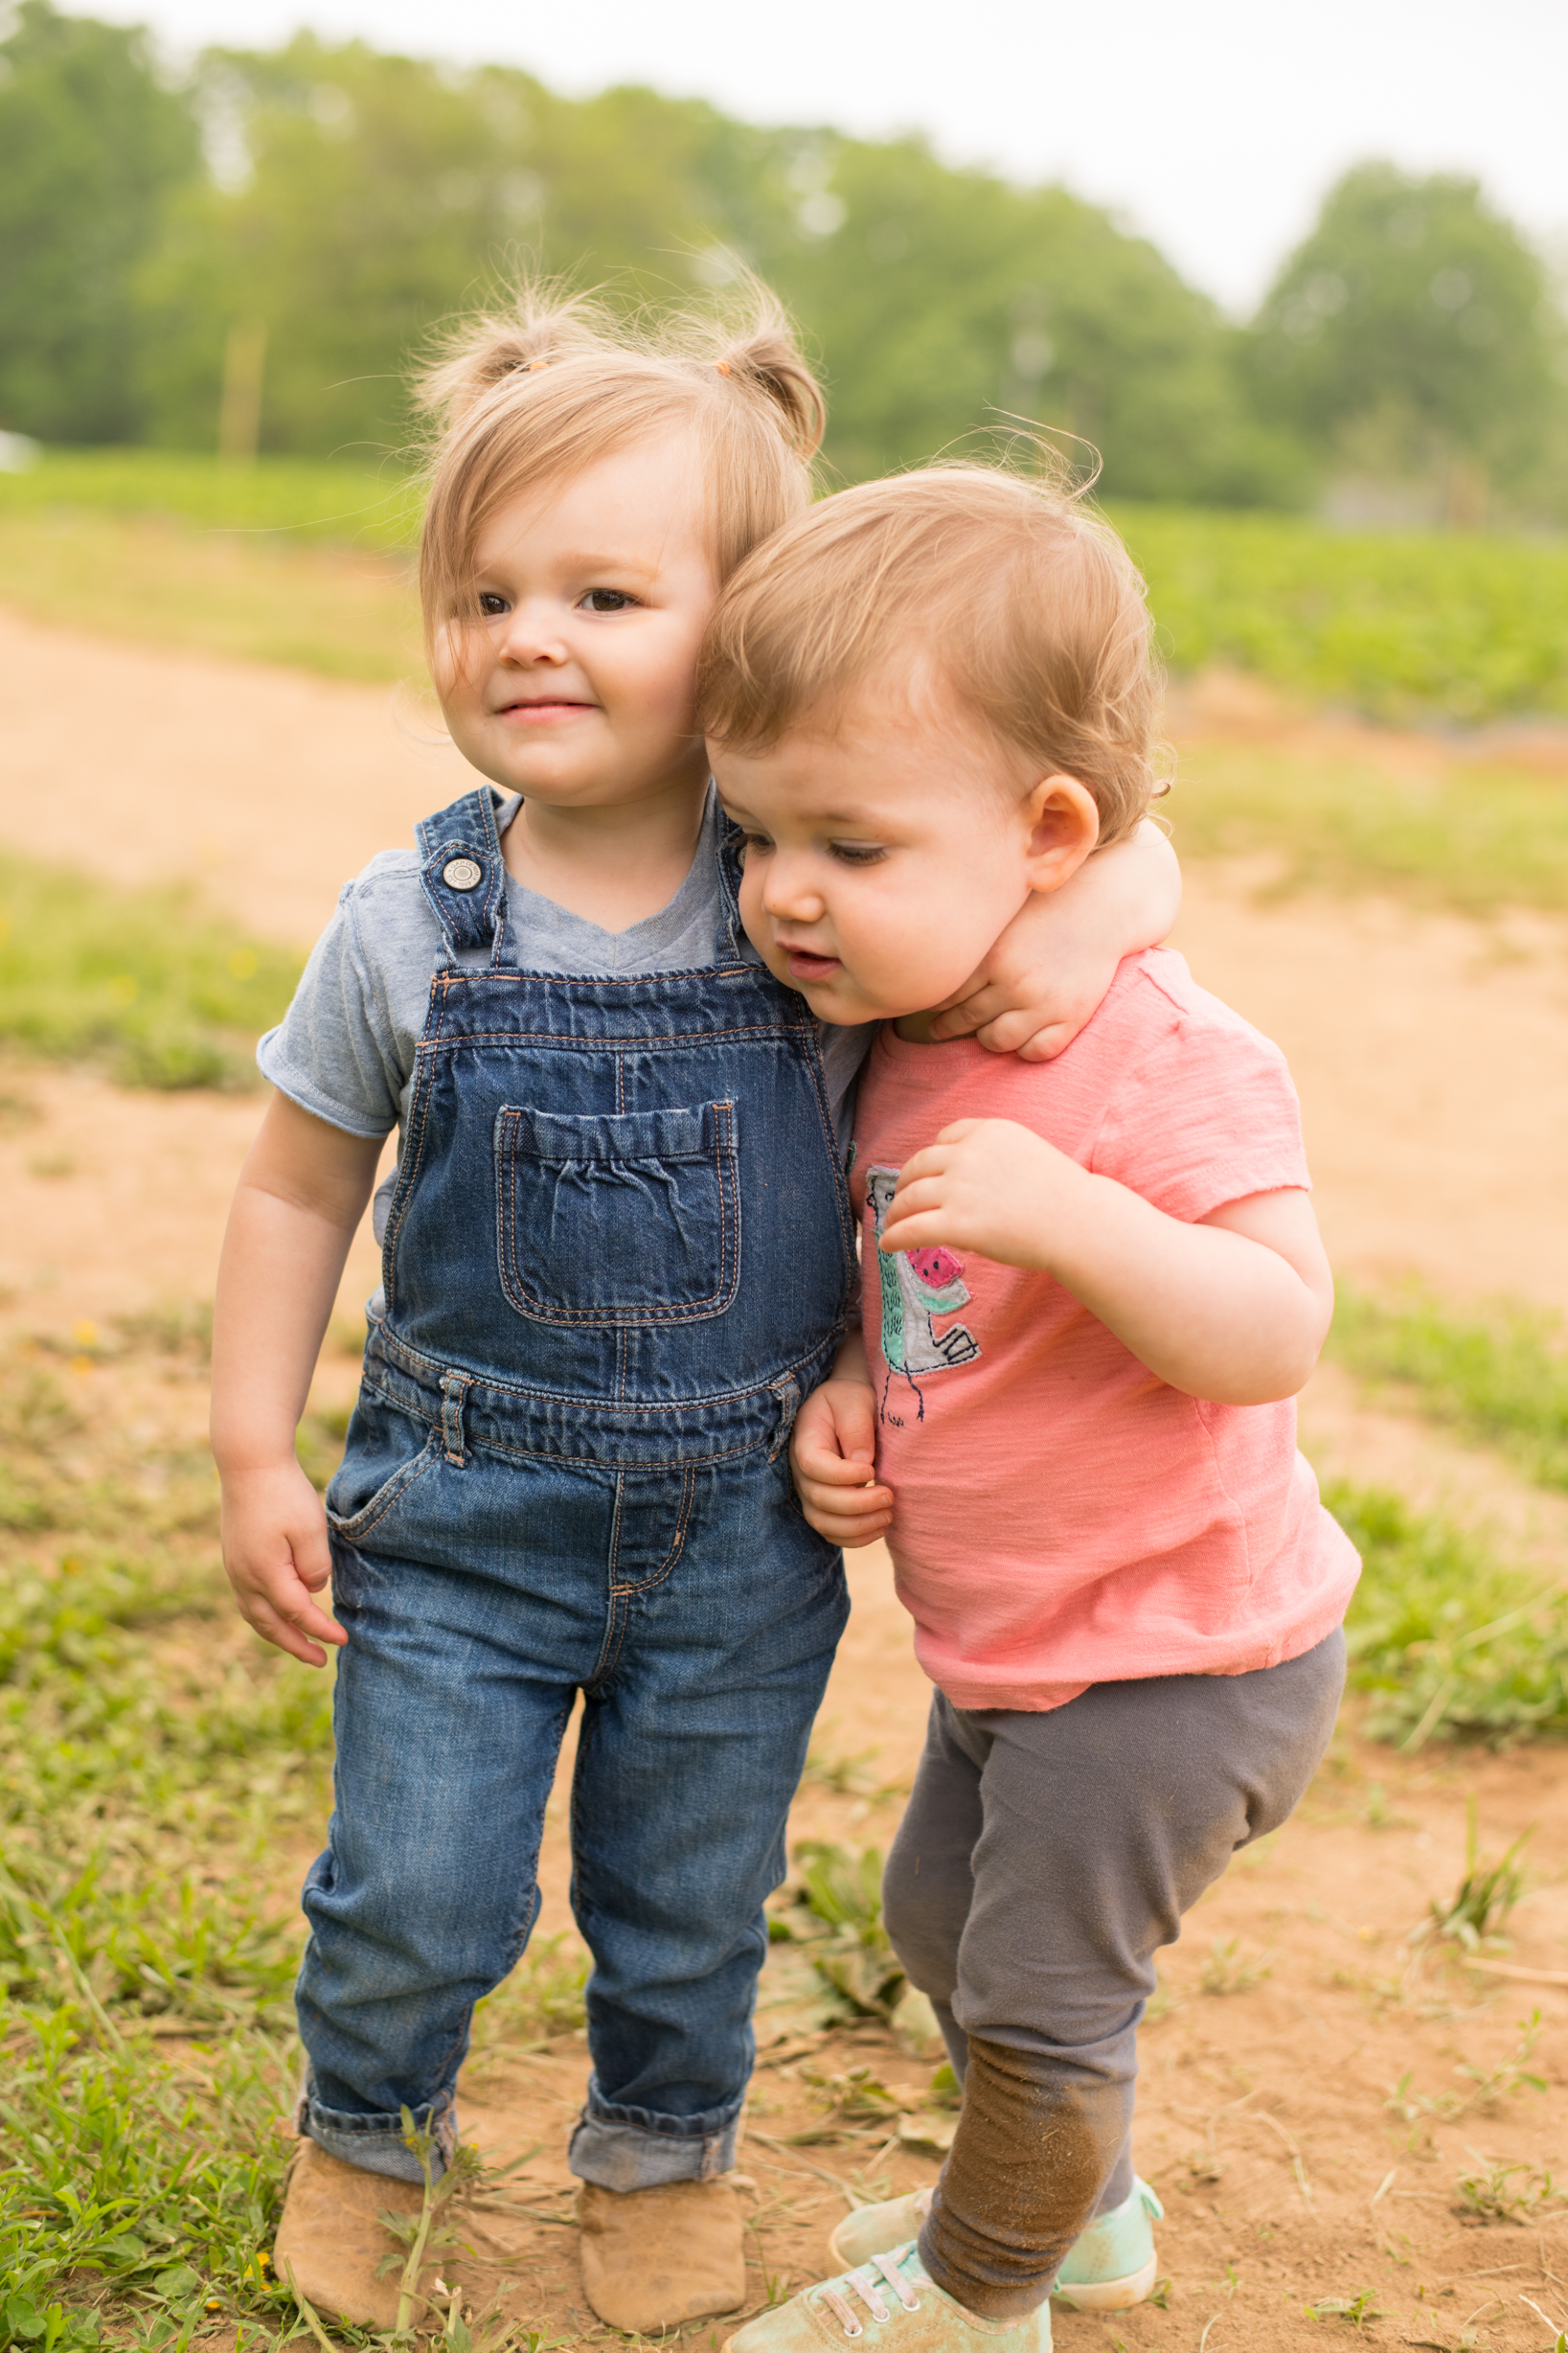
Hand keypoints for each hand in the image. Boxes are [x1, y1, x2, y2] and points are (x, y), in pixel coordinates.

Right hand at [220, 1459, 346, 1666]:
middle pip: (270, 1625)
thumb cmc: (284, 1493)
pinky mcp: (234, 1557)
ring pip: (254, 1615)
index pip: (297, 1614)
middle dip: (296, 1646)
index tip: (342, 1641)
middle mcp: (243, 1577)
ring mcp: (234, 1568)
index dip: (320, 1630)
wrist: (249, 1463)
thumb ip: (315, 1567)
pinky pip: (248, 1599)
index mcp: (265, 1573)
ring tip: (299, 1645)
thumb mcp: (310, 1529)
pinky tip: (278, 1614)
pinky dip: (265, 1615)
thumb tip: (313, 1591)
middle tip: (320, 1661)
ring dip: (277, 1634)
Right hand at [790, 1374, 892, 1547]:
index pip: (814, 1466)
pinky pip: (832, 1533)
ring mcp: (810, 1492)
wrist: (845, 1408)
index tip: (871, 1471)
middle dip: (857, 1505)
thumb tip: (863, 1462)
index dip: (842, 1475)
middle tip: (890, 1496)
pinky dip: (855, 1538)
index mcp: (805, 1440)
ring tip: (888, 1515)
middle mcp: (801, 1471)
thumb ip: (857, 1427)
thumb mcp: (854, 1400)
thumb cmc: (849, 1400)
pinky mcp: (823, 1507)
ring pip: (823, 1523)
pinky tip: (880, 1528)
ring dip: (858, 1526)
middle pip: (819, 1499)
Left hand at [879, 1118, 1084, 1271]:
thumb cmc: (1063, 1195)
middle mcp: (969, 1154)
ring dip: (895, 1212)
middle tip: (900, 1199)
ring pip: (910, 1197)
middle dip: (905, 1183)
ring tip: (891, 1223)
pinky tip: (887, 1244)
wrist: (1079, 1223)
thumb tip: (964, 1177)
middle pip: (919, 1165)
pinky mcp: (958, 1223)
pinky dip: (895, 1236)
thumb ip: (994, 1155)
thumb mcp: (1028, 1152)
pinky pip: (912, 1229)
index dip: (931, 1157)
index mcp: (989, 1131)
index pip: (946, 1137)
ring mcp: (961, 1188)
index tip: (926, 1173)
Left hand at [927, 820, 1180, 1060]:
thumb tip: (928, 958)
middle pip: (966, 1020)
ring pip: (997, 1041)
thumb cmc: (1044, 909)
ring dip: (987, 1039)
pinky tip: (1021, 1038)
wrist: (1101, 908)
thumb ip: (972, 943)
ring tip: (984, 1031)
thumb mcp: (1001, 918)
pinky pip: (1036, 1052)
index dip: (935, 1004)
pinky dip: (1025, 1049)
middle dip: (948, 1027)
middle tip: (940, 1028)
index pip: (947, 995)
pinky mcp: (1070, 1017)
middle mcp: (1014, 984)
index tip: (927, 1006)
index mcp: (992, 958)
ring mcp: (1043, 1004)